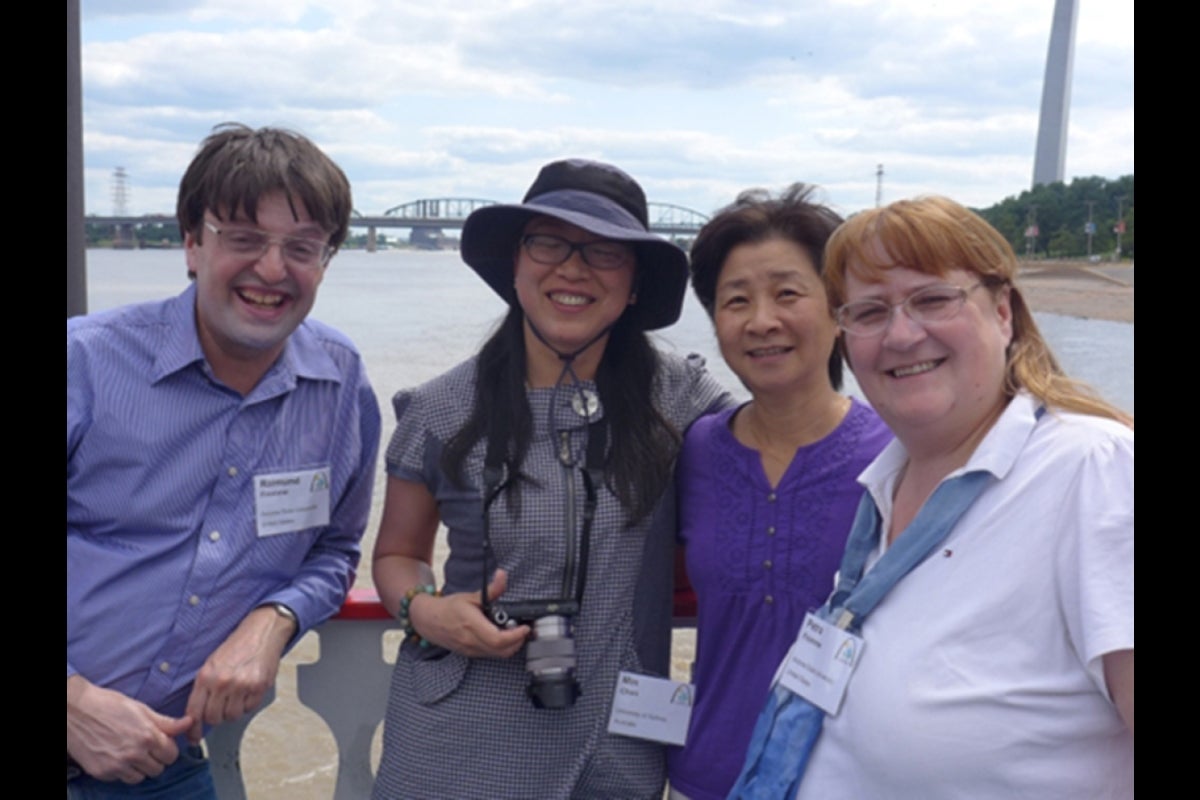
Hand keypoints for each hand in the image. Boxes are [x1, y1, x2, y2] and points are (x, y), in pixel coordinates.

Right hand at [67, 675, 191, 782]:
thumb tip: (189, 722)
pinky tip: (116, 756)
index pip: (171, 755)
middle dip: (155, 759)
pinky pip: (121, 779)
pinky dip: (122, 771)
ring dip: (140, 768)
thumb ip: (166, 722)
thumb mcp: (141, 709)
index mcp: (148, 736)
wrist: (75, 710)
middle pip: (158, 769)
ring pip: (141, 777)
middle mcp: (134, 753)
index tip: (161, 744)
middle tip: (146, 748)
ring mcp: (117, 765)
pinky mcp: (102, 772)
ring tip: (131, 752)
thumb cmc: (108, 704)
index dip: (168, 749)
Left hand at [183, 605, 294, 743]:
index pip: (194, 711)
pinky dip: (248, 704)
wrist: (262, 633)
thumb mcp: (211, 664)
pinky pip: (248, 709)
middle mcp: (222, 682)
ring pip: (231, 716)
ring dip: (233, 710)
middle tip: (222, 705)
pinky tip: (248, 690)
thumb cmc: (237, 647)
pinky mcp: (258, 688)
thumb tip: (197, 715)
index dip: (193, 729)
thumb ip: (204, 688)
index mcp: (206, 676)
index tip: (194, 738)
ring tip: (236, 694)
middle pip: (213, 718)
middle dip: (217, 715)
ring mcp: (241, 686)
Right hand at [409, 569, 529, 657]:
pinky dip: (501, 648)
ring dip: (510, 646)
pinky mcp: (470, 654)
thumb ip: (491, 589)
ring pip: (497, 655)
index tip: (524, 628)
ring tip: (514, 632)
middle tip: (523, 630)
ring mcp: (470, 650)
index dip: (515, 636)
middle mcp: (471, 641)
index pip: (498, 639)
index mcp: (471, 625)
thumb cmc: (449, 608)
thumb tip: (502, 575)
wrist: (429, 621)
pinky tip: (502, 636)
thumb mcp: (471, 596)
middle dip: (517, 642)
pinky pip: (490, 655)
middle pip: (501, 650)